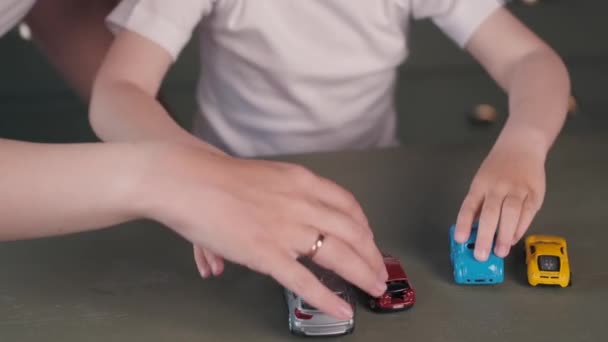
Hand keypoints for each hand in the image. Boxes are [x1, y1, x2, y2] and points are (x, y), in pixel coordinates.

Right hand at [135, 143, 387, 318]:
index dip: (363, 224)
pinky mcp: (268, 254)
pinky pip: (306, 281)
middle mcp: (302, 203)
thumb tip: (272, 223)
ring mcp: (287, 230)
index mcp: (300, 181)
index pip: (346, 203)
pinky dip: (328, 298)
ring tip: (374, 288)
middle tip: (379, 268)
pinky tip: (342, 309)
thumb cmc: (213, 176)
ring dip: (363, 273)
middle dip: (371, 253)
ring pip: (340, 255)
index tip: (369, 237)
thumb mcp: (256, 179)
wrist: (187, 179)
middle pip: (352, 230)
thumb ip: (265, 203)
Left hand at [454, 136, 545, 260]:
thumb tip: (473, 230)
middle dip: (486, 236)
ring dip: (505, 235)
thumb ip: (479, 204)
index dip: (464, 223)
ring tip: (500, 252)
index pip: (470, 205)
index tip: (460, 240)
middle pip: (491, 213)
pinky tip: (513, 239)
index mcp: (481, 184)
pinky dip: (520, 228)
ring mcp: (517, 189)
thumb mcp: (482, 181)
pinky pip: (527, 213)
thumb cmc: (497, 168)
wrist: (522, 146)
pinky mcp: (535, 193)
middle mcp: (498, 186)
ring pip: (511, 214)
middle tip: (482, 255)